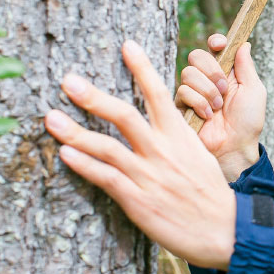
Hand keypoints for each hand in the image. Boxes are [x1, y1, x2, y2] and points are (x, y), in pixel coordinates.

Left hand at [45, 40, 234, 269]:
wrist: (224, 228)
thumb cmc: (208, 191)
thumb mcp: (197, 156)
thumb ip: (175, 138)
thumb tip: (158, 122)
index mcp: (179, 136)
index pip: (159, 93)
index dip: (142, 67)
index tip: (127, 45)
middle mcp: (163, 150)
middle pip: (125, 115)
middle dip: (93, 97)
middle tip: (68, 80)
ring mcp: (149, 175)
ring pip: (107, 147)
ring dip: (75, 132)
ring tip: (50, 118)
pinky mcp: (138, 200)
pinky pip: (107, 178)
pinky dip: (85, 165)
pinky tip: (66, 154)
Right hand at [175, 34, 266, 181]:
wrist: (235, 147)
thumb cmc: (248, 121)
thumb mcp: (254, 91)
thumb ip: (246, 67)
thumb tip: (244, 43)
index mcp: (227, 71)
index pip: (215, 47)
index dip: (215, 42)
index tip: (219, 44)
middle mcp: (208, 78)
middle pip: (196, 55)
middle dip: (211, 70)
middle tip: (224, 88)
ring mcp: (194, 92)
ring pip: (188, 73)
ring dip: (207, 91)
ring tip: (218, 107)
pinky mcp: (182, 106)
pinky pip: (182, 91)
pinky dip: (199, 102)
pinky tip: (208, 115)